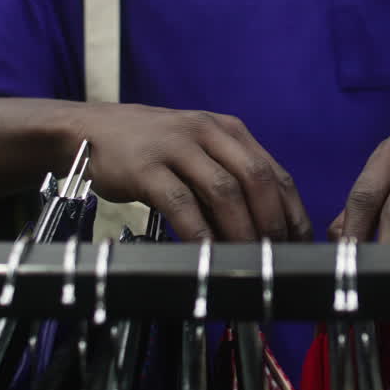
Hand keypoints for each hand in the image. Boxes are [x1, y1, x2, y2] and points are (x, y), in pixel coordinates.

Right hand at [75, 104, 311, 241]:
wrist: (88, 131)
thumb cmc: (149, 149)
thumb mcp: (196, 151)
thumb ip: (226, 178)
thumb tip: (262, 229)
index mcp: (227, 130)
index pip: (274, 171)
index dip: (292, 210)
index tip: (301, 243)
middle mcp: (207, 132)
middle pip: (256, 178)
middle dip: (273, 221)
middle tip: (277, 255)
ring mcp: (176, 146)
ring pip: (224, 190)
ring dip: (241, 229)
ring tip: (248, 259)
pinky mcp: (146, 166)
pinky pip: (181, 202)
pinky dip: (198, 231)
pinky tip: (207, 253)